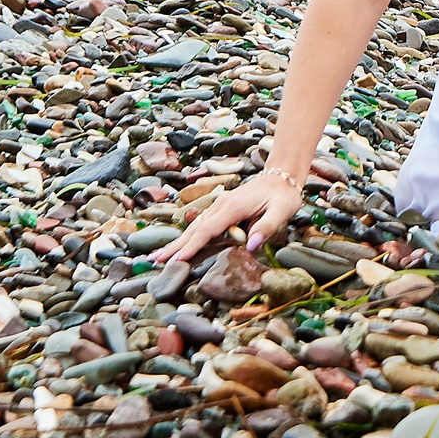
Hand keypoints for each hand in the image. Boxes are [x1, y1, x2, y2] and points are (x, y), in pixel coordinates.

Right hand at [157, 166, 304, 262]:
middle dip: (175, 246)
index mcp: (233, 207)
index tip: (177, 260)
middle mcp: (221, 205)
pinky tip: (178, 245)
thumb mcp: (282, 211)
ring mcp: (219, 206)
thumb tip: (251, 246)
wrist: (282, 176)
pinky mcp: (221, 208)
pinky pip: (201, 224)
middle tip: (154, 261)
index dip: (192, 246)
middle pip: (194, 228)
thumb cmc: (284, 195)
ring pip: (194, 226)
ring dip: (177, 242)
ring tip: (158, 256)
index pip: (208, 229)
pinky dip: (188, 236)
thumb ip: (267, 227)